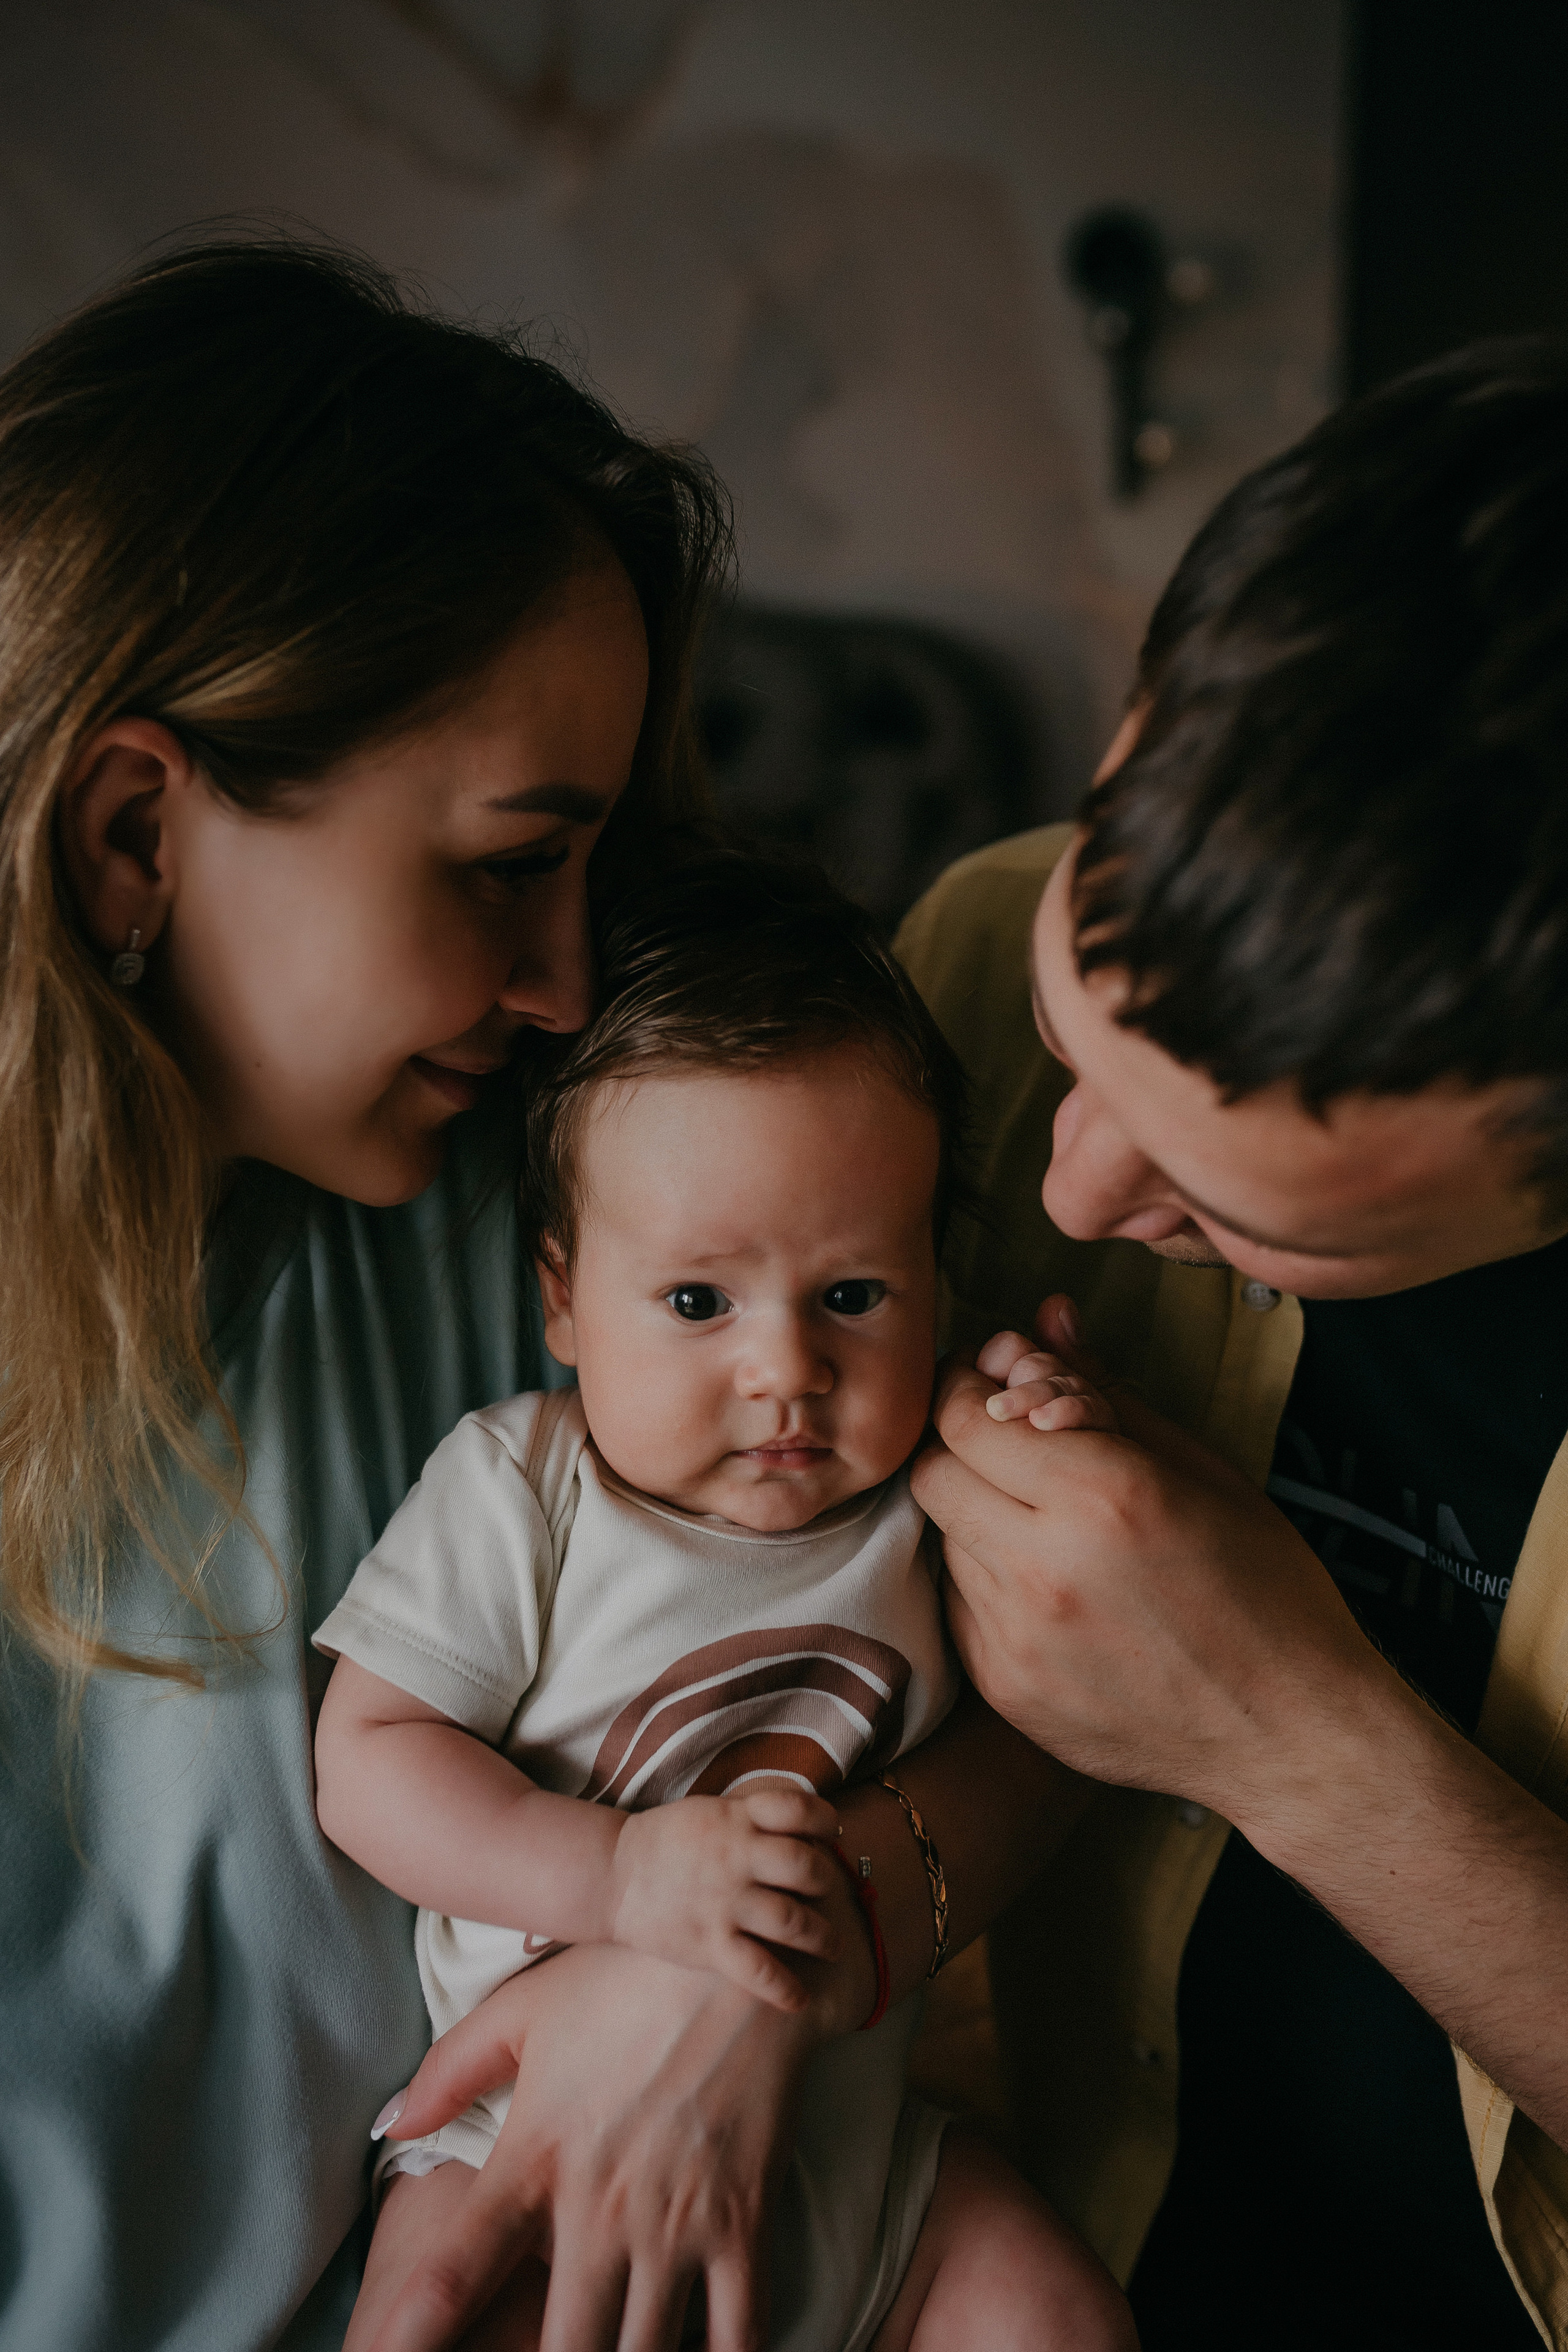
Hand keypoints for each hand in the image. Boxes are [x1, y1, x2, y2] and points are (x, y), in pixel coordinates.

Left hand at [365, 1942, 821, 2351]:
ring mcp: (674, 2220)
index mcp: (535, 2158)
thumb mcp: (527, 2007)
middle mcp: (598, 2206)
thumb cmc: (626, 1976)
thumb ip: (451, 2070)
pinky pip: (739, 2329)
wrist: (745, 1957)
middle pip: (560, 2349)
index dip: (411, 2338)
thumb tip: (387, 2126)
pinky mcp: (744, 2220)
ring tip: (613, 2350)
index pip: (454, 2274)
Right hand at [607, 1790, 841, 2011]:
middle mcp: (737, 1857)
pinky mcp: (709, 1943)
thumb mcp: (709, 1812)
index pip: (799, 1809)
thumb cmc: (665, 1842)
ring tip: (833, 1947)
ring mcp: (725, 1902)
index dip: (825, 1820)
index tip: (833, 1833)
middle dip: (829, 1883)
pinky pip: (759, 1970)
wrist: (611, 1875)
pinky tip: (799, 1999)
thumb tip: (803, 1831)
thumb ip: (752, 1818)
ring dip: (823, 1938)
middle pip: (806, 1867)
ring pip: (793, 1921)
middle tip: (834, 1896)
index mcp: (737, 1819)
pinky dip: (785, 1988)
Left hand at [912, 1295, 1387, 1823]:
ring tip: (1046, 1520)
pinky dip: (989, 1580)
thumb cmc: (1267, 1591)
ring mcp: (1017, 1638)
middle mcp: (1046, 1567)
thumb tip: (1045, 1319)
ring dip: (977, 1512)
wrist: (1291, 1735)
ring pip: (943, 1537)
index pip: (966, 1415)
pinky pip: (960, 1605)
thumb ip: (1104, 1393)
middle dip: (960, 1444)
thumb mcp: (1201, 1471)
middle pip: (933, 1471)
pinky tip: (1050, 1584)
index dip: (969, 1387)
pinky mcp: (1005, 1690)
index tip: (992, 1384)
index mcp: (1106, 1495)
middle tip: (1002, 1440)